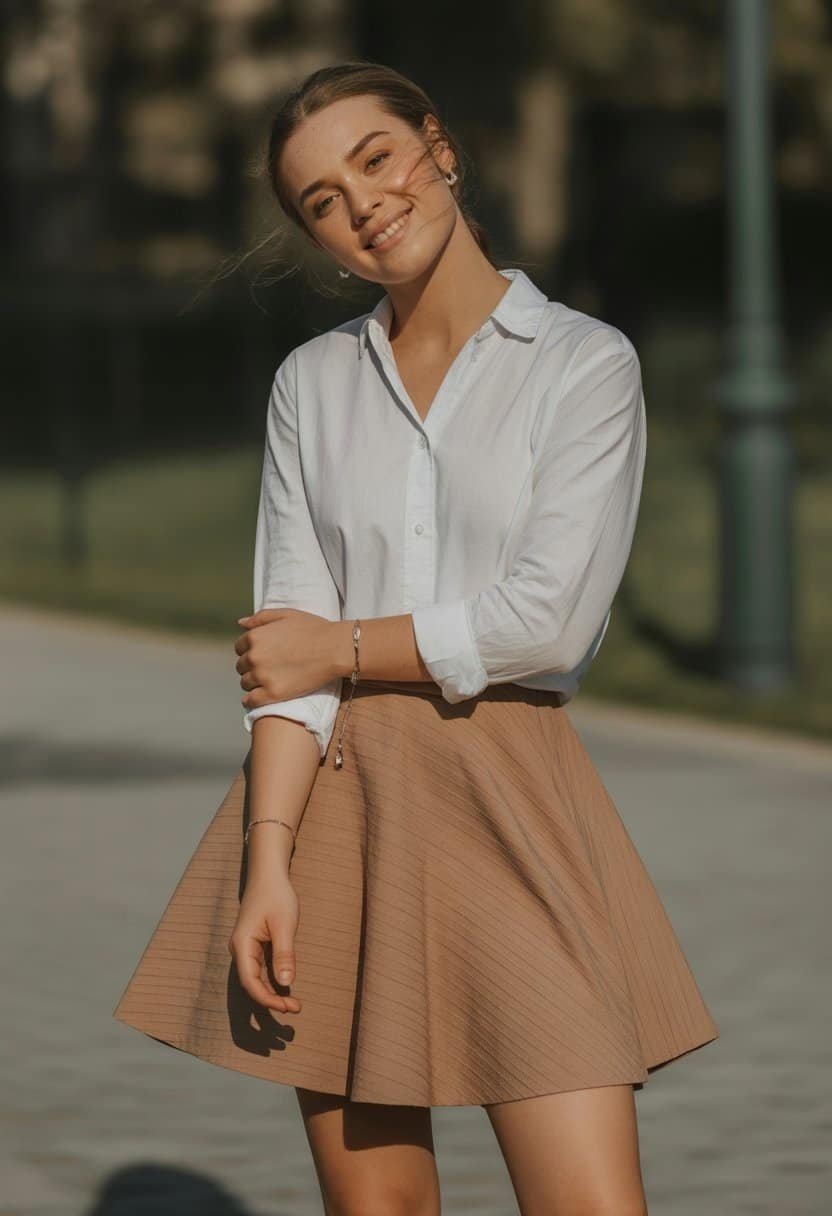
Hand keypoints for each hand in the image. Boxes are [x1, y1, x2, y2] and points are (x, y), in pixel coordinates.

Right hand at [227, 875, 301, 1013]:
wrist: (268, 874)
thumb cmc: (276, 895)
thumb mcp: (284, 924)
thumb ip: (284, 954)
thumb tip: (286, 983)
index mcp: (242, 945)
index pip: (250, 982)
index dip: (268, 999)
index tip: (288, 1007)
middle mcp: (239, 950)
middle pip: (251, 985)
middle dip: (271, 1001)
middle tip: (296, 1009)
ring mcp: (245, 949)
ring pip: (255, 979)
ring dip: (272, 993)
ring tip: (293, 1004)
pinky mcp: (254, 946)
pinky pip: (260, 970)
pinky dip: (272, 982)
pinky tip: (286, 988)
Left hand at [235, 608, 347, 710]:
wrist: (335, 649)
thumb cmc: (314, 629)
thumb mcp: (287, 615)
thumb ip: (261, 618)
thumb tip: (240, 623)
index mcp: (255, 636)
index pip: (240, 647)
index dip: (250, 650)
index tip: (263, 655)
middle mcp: (254, 656)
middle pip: (241, 666)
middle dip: (251, 666)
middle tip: (268, 668)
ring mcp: (262, 676)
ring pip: (245, 683)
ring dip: (253, 682)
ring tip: (268, 681)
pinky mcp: (273, 693)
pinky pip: (251, 701)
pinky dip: (251, 700)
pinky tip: (257, 698)